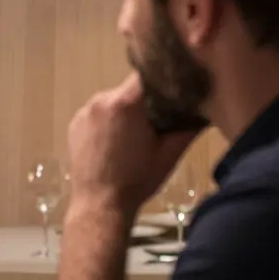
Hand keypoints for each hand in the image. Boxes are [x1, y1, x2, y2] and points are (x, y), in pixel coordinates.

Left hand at [67, 73, 200, 213]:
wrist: (99, 204)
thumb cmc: (137, 179)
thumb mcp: (169, 153)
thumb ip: (188, 127)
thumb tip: (204, 110)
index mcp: (124, 103)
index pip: (147, 76)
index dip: (162, 80)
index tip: (174, 90)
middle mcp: (100, 100)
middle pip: (129, 89)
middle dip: (145, 100)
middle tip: (158, 119)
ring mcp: (84, 112)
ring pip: (113, 101)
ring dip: (125, 111)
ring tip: (135, 135)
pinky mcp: (74, 124)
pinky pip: (97, 114)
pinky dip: (108, 121)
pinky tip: (115, 141)